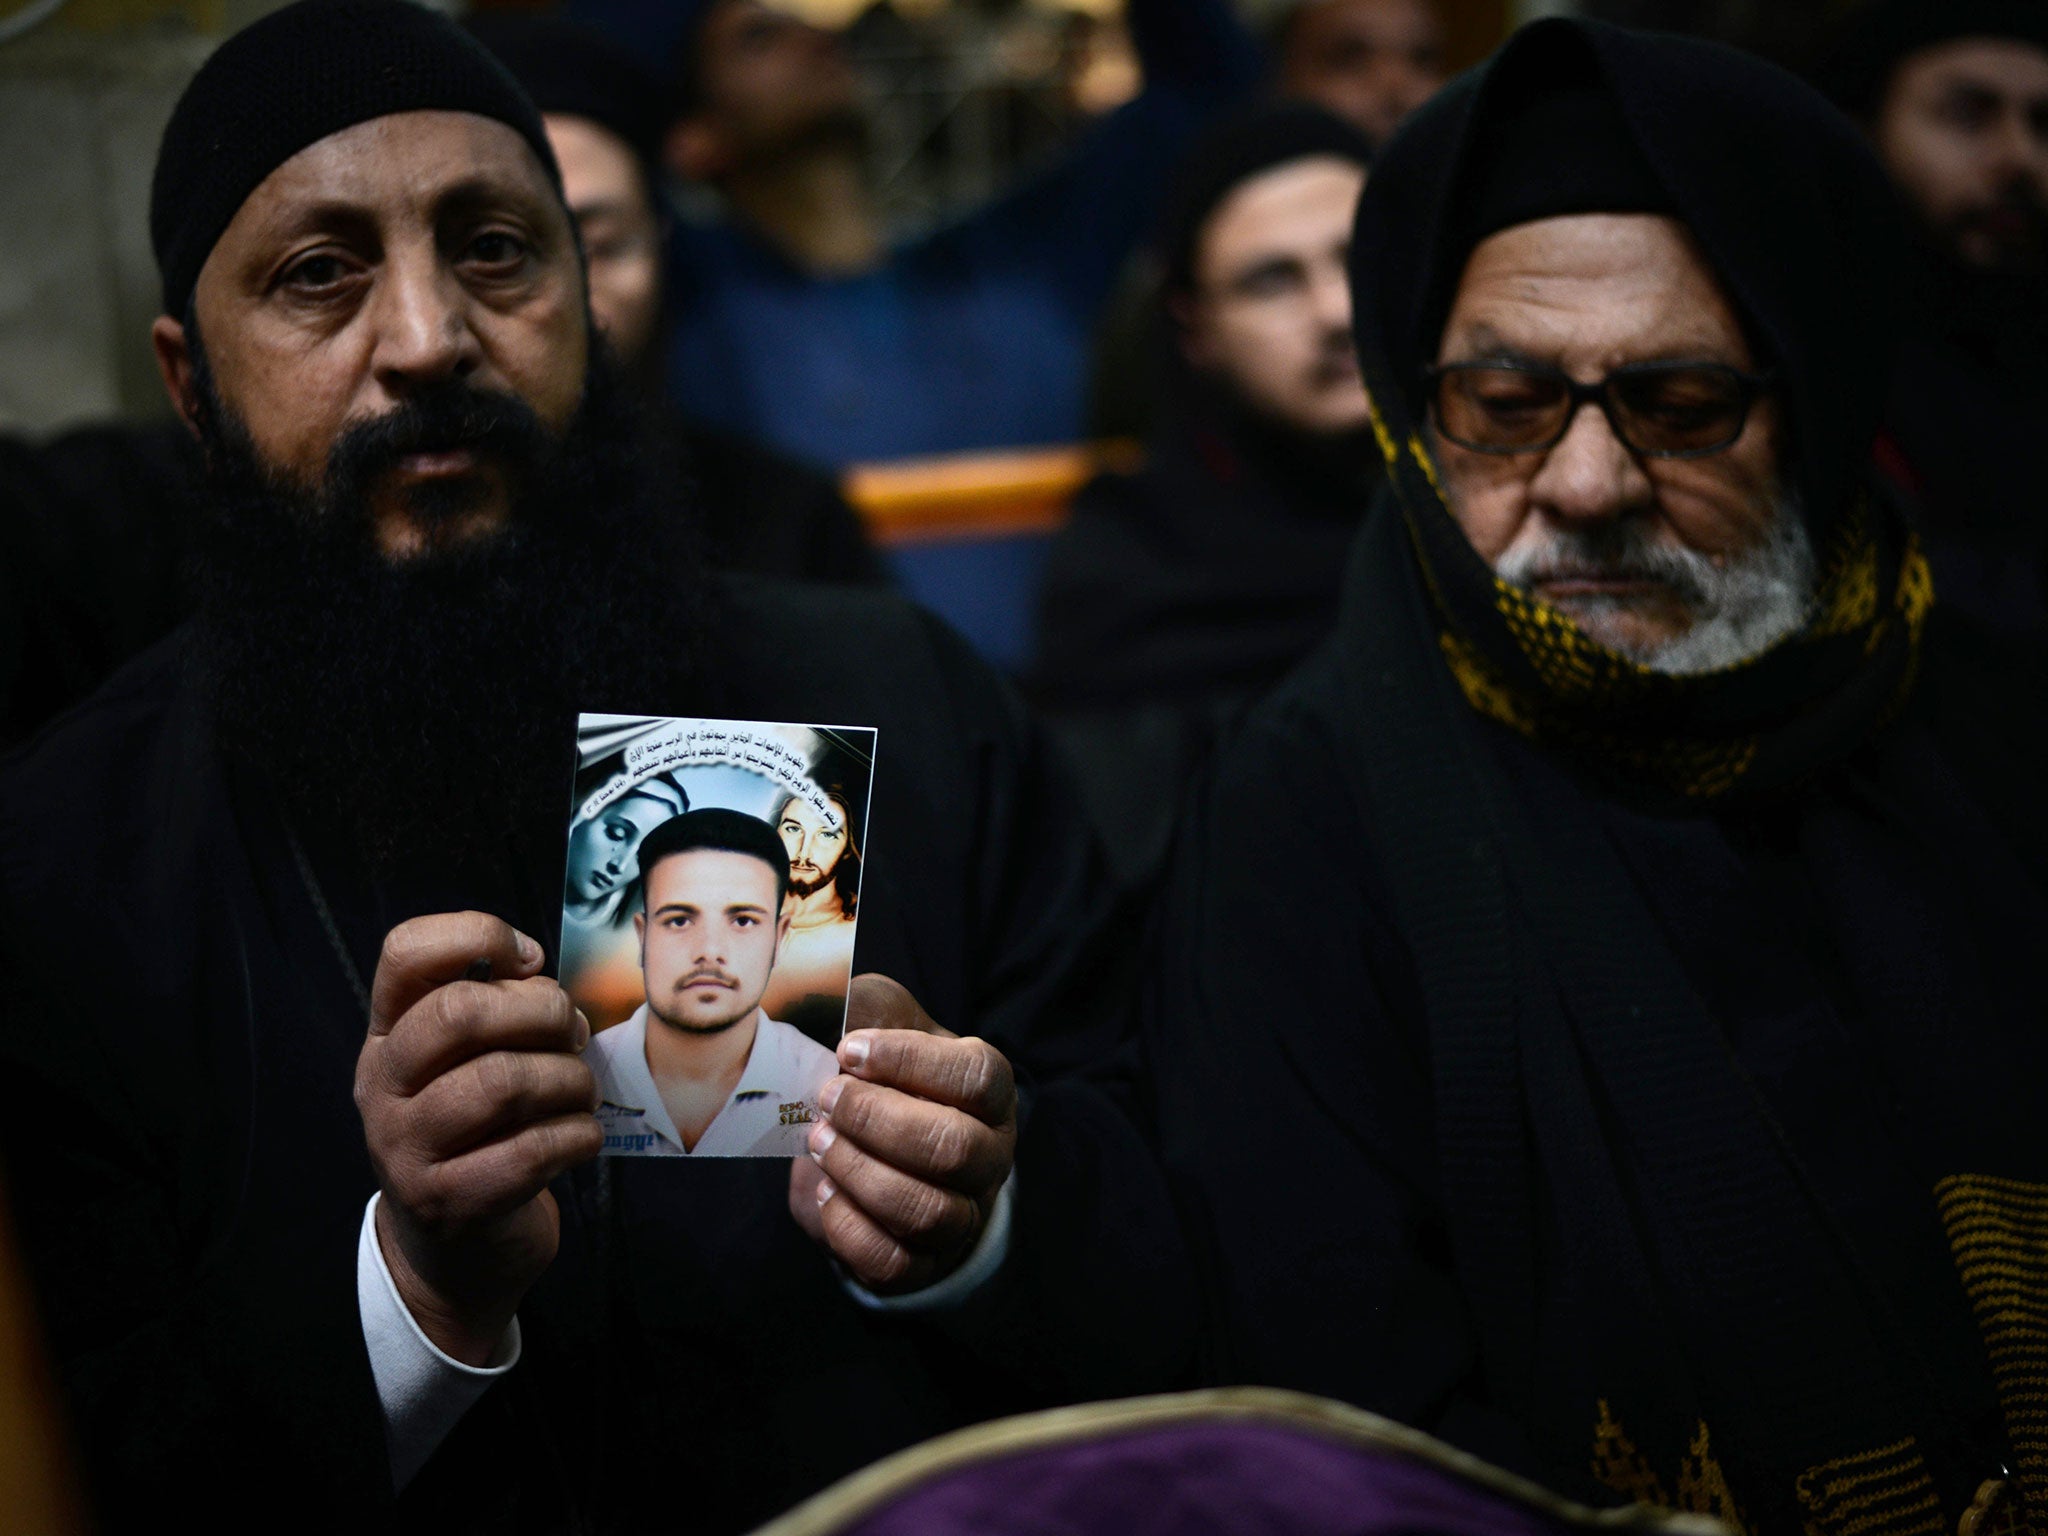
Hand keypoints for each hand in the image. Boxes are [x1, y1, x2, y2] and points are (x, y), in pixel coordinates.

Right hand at [355, 912, 601, 1363]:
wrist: (456, 1250)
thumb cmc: (482, 1132)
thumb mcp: (472, 1062)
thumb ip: (502, 1013)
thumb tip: (552, 988)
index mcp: (387, 1033)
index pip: (405, 952)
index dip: (477, 933)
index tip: (528, 959)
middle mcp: (381, 1083)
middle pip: (458, 1011)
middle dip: (541, 1012)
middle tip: (571, 1035)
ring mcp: (404, 1147)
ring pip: (501, 1081)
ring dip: (568, 1079)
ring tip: (581, 1092)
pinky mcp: (445, 1202)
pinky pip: (530, 1150)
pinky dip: (577, 1135)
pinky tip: (582, 1138)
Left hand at [788, 974, 1017, 1293]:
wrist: (878, 1150)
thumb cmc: (887, 1077)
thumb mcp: (885, 1025)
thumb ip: (871, 1006)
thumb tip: (845, 1010)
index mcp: (990, 1094)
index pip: (977, 1077)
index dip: (911, 1061)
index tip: (850, 1050)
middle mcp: (989, 1157)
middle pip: (955, 1149)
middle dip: (877, 1121)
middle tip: (829, 1097)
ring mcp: (961, 1215)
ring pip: (926, 1211)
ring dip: (859, 1172)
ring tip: (818, 1141)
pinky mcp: (921, 1263)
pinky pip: (892, 1261)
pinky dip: (848, 1227)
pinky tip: (823, 1190)